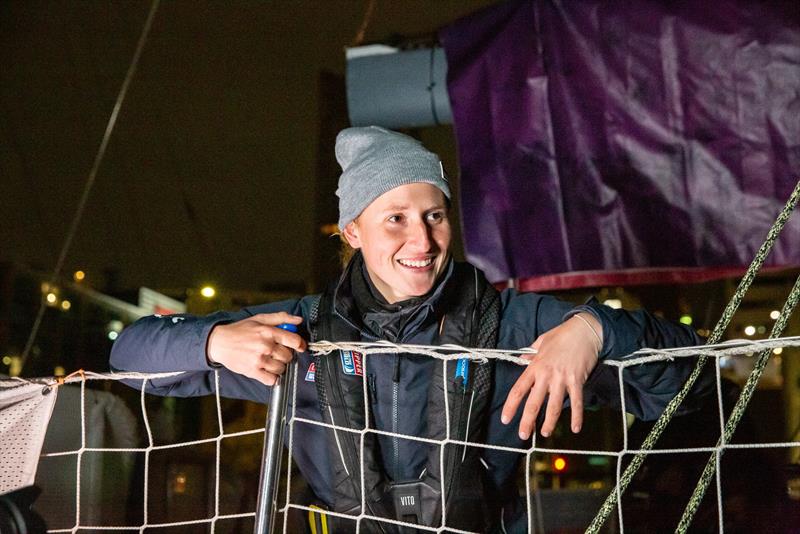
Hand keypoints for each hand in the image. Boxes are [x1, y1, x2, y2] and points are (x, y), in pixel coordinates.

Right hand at [207, 312, 306, 385]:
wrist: (219, 342)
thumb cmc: (240, 330)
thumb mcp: (260, 318)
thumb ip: (281, 317)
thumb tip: (298, 320)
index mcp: (268, 331)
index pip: (294, 340)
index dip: (300, 344)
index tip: (300, 346)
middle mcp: (265, 346)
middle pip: (288, 356)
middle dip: (286, 355)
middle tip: (278, 352)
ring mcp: (259, 360)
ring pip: (281, 368)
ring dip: (279, 366)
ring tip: (271, 361)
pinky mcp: (252, 371)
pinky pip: (271, 380)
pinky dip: (272, 377)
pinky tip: (267, 371)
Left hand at [501, 313, 601, 438]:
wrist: (584, 331)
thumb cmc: (562, 335)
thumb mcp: (541, 342)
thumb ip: (531, 353)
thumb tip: (523, 360)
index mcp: (535, 366)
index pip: (519, 389)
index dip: (511, 406)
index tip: (506, 419)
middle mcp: (546, 375)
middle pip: (534, 403)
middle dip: (527, 421)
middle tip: (523, 435)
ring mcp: (562, 379)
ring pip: (554, 406)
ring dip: (549, 422)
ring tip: (545, 433)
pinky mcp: (578, 381)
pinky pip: (577, 402)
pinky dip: (577, 416)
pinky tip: (575, 428)